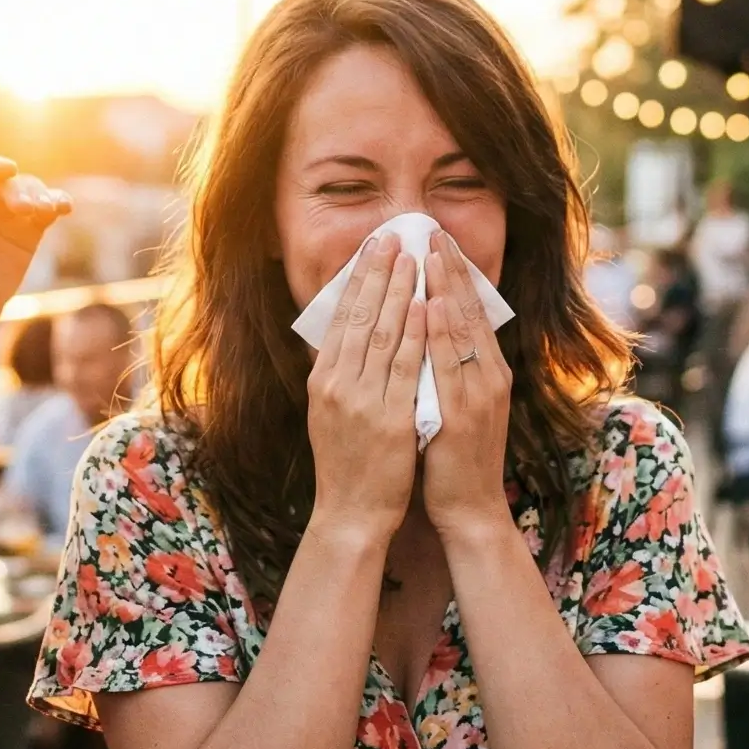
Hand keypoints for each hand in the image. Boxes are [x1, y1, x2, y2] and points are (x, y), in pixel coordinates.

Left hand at [0, 152, 72, 360]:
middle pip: (3, 179)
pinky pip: (46, 209)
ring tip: (44, 210)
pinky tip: (65, 207)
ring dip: (39, 195)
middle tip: (23, 209)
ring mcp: (6, 212)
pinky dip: (57, 203)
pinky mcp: (28, 229)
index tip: (7, 169)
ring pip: (28, 189)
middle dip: (16, 189)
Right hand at [305, 232, 428, 540]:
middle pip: (360, 317)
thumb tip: (351, 332)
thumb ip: (341, 373)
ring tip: (413, 257)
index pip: (343, 317)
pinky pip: (405, 368)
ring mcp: (362, 401)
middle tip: (393, 236)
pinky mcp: (388, 419)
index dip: (359, 279)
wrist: (351, 512)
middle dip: (378, 273)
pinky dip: (415, 335)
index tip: (374, 247)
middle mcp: (338, 384)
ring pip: (383, 335)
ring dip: (399, 292)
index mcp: (323, 380)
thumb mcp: (331, 411)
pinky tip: (425, 307)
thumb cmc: (347, 462)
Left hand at [422, 232, 512, 539]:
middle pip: (471, 311)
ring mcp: (480, 394)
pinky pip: (451, 365)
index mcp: (488, 372)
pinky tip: (433, 305)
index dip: (455, 275)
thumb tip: (424, 330)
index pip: (472, 312)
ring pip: (464, 330)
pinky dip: (443, 333)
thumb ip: (444, 369)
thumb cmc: (453, 458)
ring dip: (448, 288)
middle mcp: (490, 376)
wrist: (468, 508)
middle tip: (433, 230)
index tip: (436, 241)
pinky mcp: (465, 413)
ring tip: (431, 252)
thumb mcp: (454, 404)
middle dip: (451, 269)